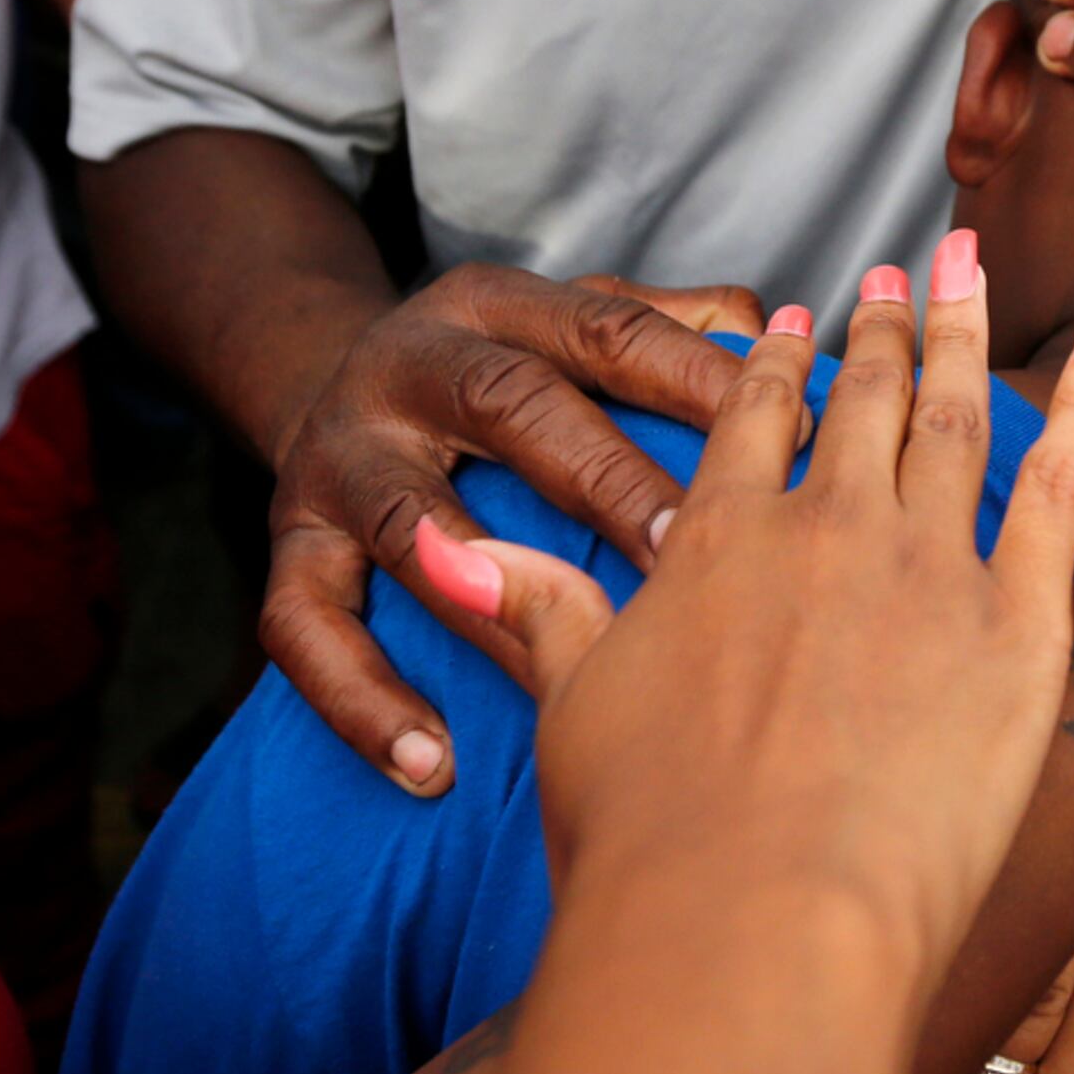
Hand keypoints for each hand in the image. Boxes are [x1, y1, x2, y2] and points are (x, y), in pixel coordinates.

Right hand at [259, 264, 750, 792]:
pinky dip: (362, 697)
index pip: (608, 333)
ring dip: (490, 604)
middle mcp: (409, 367)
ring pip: (410, 522)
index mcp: (498, 309)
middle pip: (511, 406)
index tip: (789, 441)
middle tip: (688, 557)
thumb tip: (774, 334)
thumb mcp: (566, 326)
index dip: (694, 381)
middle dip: (606, 480)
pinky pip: (304, 624)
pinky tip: (431, 764)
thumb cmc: (496, 373)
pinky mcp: (285, 542)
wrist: (320, 375)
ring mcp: (338, 456)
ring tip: (559, 678)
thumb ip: (664, 329)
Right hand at [449, 252, 1073, 971]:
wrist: (754, 921)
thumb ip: (539, 610)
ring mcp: (928, 568)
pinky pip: (1067, 483)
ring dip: (965, 333)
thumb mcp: (572, 712)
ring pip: (957, 417)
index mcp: (719, 544)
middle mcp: (826, 530)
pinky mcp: (1019, 625)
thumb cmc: (651, 843)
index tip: (794, 321)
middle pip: (862, 402)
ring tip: (972, 272)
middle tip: (900, 272)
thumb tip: (445, 549)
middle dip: (880, 329)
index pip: (751, 425)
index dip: (775, 366)